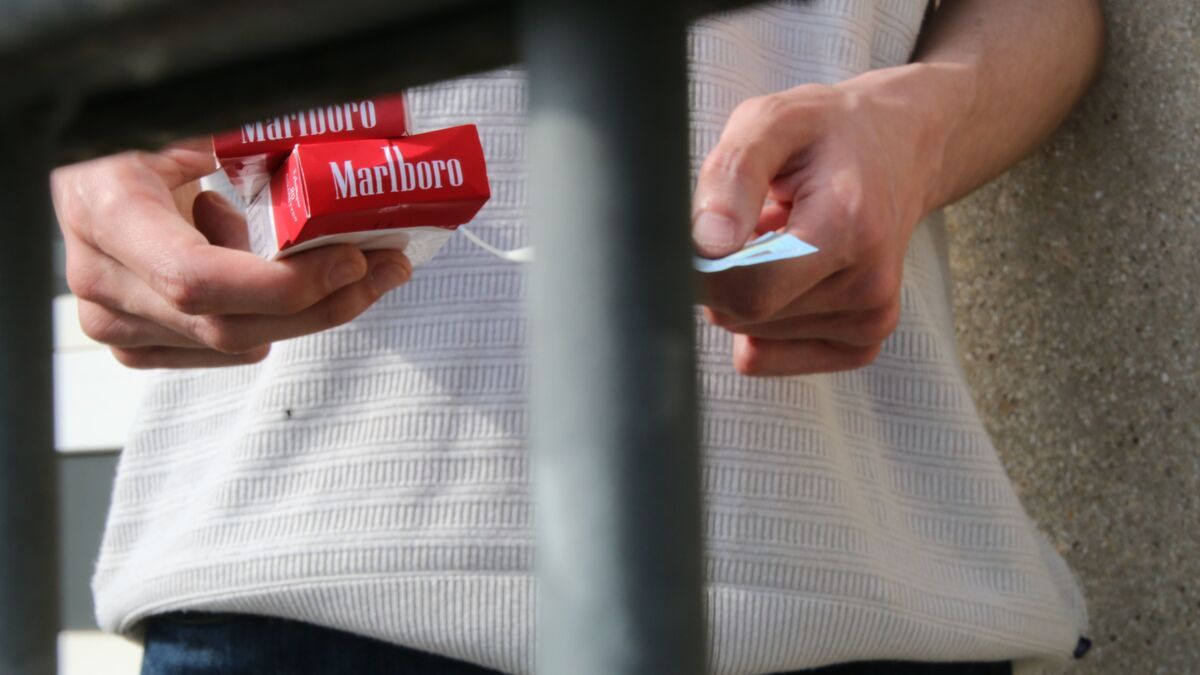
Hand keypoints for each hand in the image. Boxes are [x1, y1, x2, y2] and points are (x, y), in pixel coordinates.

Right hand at [51, 139, 412, 368]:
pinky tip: (250, 266)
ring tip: (313, 250)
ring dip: (297, 306)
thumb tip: (339, 142)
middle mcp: (102, 279)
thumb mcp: (186, 122)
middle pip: (229, 326)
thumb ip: (248, 135)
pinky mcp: (134, 345)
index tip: (353, 260)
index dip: (283, 284)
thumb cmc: (139, 140)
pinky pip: (222, 350)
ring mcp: (113, 322)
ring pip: (234, 344)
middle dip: (323, 302)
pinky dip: (260, 315)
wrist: (88, 172)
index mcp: (108, 212)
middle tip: (386, 270)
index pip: (198, 279)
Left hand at [692, 75, 940, 375]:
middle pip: (744, 312)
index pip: (751, 286)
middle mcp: (868, 284)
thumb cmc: (826, 133)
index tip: (690, 235)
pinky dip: (758, 319)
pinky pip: (766, 355)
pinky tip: (785, 273)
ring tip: (775, 239)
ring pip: (750, 333)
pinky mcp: (861, 344)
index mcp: (849, 225)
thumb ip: (733, 175)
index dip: (702, 269)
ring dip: (742, 289)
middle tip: (741, 223)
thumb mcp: (772, 121)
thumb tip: (706, 245)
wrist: (898, 149)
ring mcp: (870, 320)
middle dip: (720, 272)